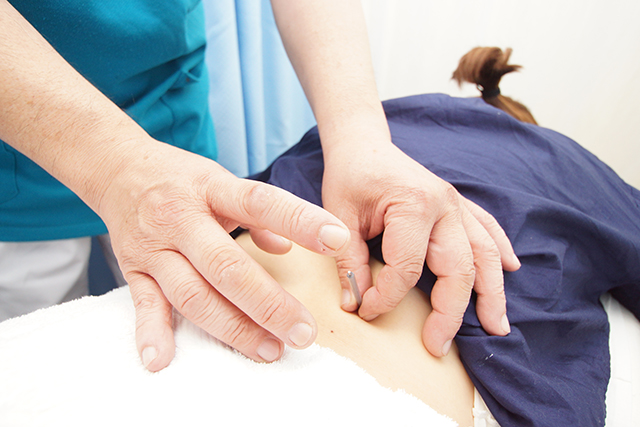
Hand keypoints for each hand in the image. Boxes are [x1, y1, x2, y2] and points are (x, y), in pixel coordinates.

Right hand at [97, 140, 350, 370]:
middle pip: (227, 266)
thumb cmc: (181, 178)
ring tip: (269, 350)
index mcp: (212, 188)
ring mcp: (155, 246)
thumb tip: (287, 248)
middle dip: (269, 304)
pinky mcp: (133, 268)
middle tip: (303, 332)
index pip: (260, 202)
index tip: (337, 240)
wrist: (117, 168)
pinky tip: (163, 360)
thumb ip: (256, 212)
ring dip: (232, 328)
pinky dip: (152, 333)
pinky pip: (143, 304)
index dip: (299, 221)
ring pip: (193, 294)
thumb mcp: (221, 179)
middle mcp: (182, 218)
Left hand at [321, 140, 519, 356]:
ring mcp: (457, 205)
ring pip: (484, 254)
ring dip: (492, 292)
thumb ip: (350, 260)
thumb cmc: (351, 177)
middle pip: (458, 268)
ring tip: (498, 327)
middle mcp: (445, 206)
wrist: (364, 145)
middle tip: (437, 346)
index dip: (386, 297)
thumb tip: (355, 303)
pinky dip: (499, 251)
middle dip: (449, 312)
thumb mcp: (340, 216)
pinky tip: (511, 271)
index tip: (365, 310)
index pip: (407, 268)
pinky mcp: (459, 206)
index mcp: (415, 205)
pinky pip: (487, 229)